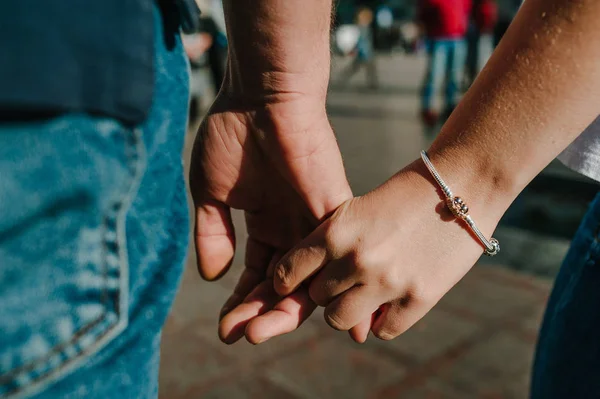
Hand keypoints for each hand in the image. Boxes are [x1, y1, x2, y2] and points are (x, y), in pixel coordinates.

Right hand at [189, 86, 356, 343]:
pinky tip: (334, 320)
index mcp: (265, 225)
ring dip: (287, 308)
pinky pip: (337, 257)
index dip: (243, 303)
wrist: (262, 94)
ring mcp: (314, 222)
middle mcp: (294, 229)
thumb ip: (213, 234)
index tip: (227, 329)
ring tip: (263, 333)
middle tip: (245, 336)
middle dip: (263, 313)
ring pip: (310, 278)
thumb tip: (214, 278)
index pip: (259, 276)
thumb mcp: (211, 192)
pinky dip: (335, 288)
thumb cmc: (233, 133)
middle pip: (285, 285)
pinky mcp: (333, 210)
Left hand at [257, 158, 504, 339]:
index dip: (287, 281)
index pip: (289, 271)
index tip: (292, 284)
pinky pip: (382, 331)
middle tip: (343, 279)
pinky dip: (383, 319)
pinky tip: (391, 300)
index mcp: (336, 231)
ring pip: (340, 320)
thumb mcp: (357, 210)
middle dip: (326, 291)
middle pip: (316, 298)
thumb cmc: (404, 195)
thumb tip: (312, 284)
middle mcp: (356, 260)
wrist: (461, 187)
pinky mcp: (418, 299)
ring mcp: (387, 282)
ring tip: (363, 294)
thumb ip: (331, 244)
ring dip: (347, 311)